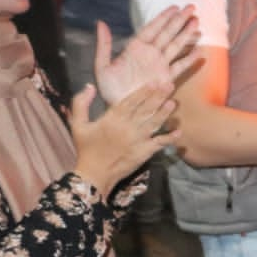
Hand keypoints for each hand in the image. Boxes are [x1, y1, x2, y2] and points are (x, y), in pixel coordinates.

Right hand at [70, 82, 177, 197]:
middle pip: (145, 109)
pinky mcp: (145, 152)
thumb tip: (90, 86)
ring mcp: (138, 140)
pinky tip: (179, 131)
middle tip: (169, 85)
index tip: (154, 82)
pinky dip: (170, 138)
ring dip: (164, 113)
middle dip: (158, 97)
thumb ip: (81, 104)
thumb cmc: (86, 148)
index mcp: (112, 118)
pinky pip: (160, 143)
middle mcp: (128, 127)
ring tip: (173, 103)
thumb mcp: (77, 124)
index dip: (143, 91)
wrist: (94, 173)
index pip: (131, 101)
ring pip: (154, 123)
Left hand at [95, 5, 199, 104]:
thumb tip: (101, 23)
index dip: (163, 18)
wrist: (120, 109)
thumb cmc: (110, 89)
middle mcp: (150, 55)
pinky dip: (189, 59)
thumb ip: (104, 45)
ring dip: (186, 34)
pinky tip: (199, 51)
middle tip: (191, 7)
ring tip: (197, 23)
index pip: (152, 28)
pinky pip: (180, 67)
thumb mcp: (102, 66)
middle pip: (167, 33)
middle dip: (179, 20)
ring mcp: (160, 66)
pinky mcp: (167, 79)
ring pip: (176, 46)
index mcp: (135, 49)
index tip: (174, 7)